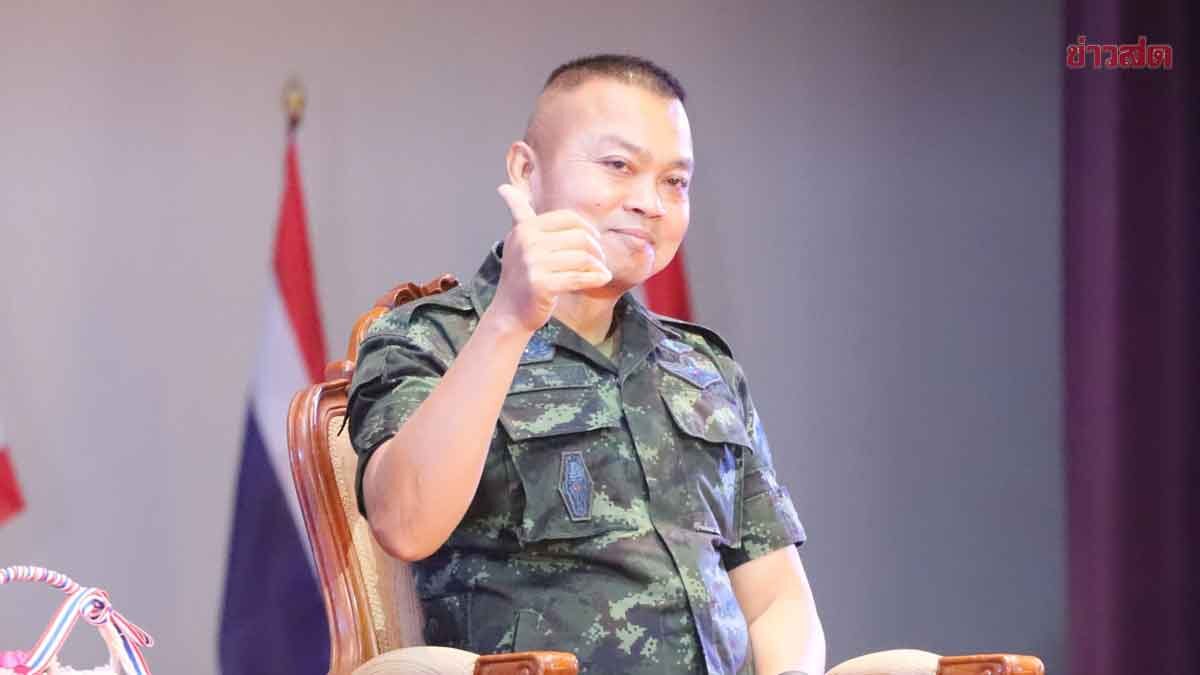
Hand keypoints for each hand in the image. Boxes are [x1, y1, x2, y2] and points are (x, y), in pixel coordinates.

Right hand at [488, 184, 611, 333]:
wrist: (510, 312)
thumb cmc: (522, 276)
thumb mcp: (519, 241)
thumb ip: (518, 213)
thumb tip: (504, 188)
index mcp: (525, 227)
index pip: (569, 218)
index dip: (588, 229)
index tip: (594, 242)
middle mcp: (527, 242)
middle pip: (580, 237)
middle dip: (596, 250)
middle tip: (599, 261)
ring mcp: (532, 263)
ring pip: (583, 258)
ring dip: (598, 266)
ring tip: (600, 272)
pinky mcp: (541, 284)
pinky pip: (579, 277)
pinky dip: (596, 278)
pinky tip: (602, 279)